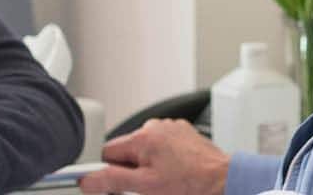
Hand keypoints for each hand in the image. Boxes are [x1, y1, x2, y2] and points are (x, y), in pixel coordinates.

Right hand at [78, 119, 227, 194]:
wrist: (224, 180)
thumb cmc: (192, 184)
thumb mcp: (146, 187)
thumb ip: (111, 181)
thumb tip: (87, 179)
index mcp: (142, 137)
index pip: (106, 153)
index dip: (106, 172)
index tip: (104, 183)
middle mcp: (155, 126)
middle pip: (126, 151)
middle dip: (131, 170)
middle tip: (145, 186)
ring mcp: (171, 128)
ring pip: (145, 150)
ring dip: (148, 165)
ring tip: (165, 180)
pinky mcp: (183, 133)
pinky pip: (162, 146)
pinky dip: (163, 159)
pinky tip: (175, 172)